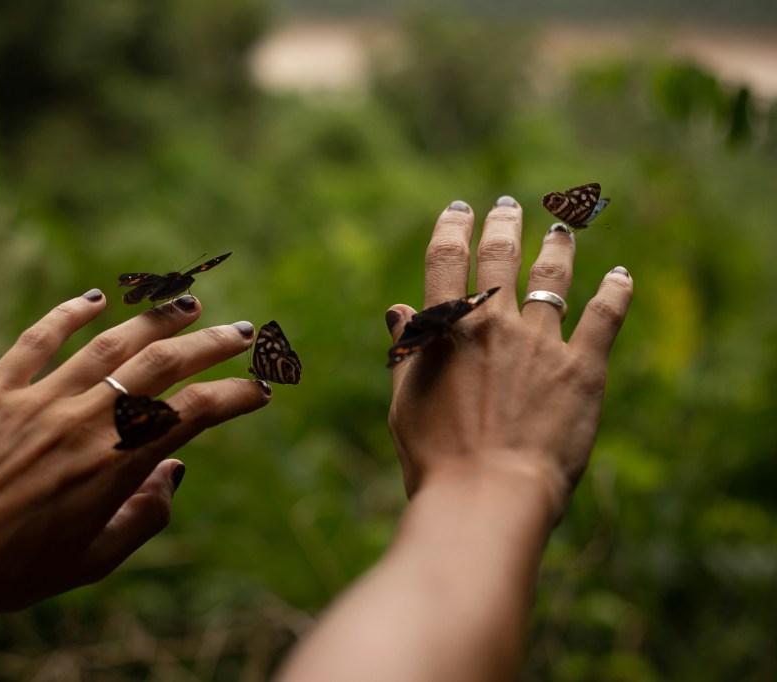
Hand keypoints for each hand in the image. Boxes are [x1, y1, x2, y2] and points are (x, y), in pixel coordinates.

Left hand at [0, 292, 268, 659]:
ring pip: (109, 344)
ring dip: (154, 319)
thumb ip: (145, 516)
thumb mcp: (93, 562)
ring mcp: (38, 400)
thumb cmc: (11, 571)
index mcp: (115, 466)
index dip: (235, 397)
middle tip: (240, 329)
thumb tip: (175, 471)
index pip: (194, 416)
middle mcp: (84, 423)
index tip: (260, 389)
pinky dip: (69, 314)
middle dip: (210, 343)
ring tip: (186, 304)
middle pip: (162, 365)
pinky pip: (38, 340)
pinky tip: (95, 298)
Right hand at [385, 197, 632, 517]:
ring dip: (556, 248)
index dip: (453, 228)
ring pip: (552, 278)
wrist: (489, 495)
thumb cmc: (435, 458)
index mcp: (446, 329)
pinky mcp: (583, 368)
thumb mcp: (406, 402)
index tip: (459, 209)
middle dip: (503, 226)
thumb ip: (407, 351)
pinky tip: (621, 274)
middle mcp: (493, 323)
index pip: (446, 260)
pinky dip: (616, 291)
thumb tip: (396, 310)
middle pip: (500, 257)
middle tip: (507, 206)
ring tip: (560, 230)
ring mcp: (541, 342)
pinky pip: (605, 317)